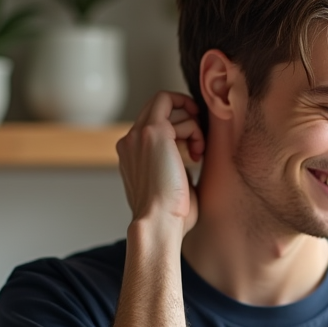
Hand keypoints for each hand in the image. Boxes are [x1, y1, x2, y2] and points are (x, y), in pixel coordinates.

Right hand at [116, 91, 205, 236]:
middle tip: (198, 141)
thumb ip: (172, 164)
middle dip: (183, 116)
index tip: (192, 143)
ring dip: (191, 126)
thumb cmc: (169, 215)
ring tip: (197, 153)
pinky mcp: (153, 131)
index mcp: (131, 155)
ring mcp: (138, 134)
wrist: (159, 223)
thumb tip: (190, 152)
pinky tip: (196, 153)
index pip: (151, 123)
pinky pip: (173, 105)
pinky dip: (193, 126)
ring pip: (166, 103)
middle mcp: (129, 141)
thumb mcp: (169, 184)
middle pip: (156, 106)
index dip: (176, 126)